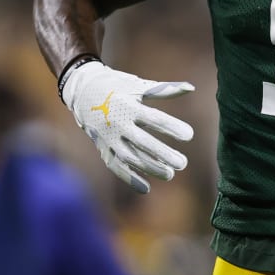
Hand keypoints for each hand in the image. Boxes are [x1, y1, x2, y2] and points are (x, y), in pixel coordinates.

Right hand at [60, 60, 194, 192]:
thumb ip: (165, 90)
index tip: (190, 136)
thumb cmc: (117, 87)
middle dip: (162, 153)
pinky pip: (115, 166)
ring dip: (149, 168)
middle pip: (142, 142)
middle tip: (183, 163)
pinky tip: (147, 188)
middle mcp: (117, 123)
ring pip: (129, 157)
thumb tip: (191, 88)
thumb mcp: (139, 86)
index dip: (171, 127)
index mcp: (129, 106)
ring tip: (170, 174)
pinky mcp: (103, 148)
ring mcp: (109, 138)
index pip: (153, 118)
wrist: (83, 91)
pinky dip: (129, 178)